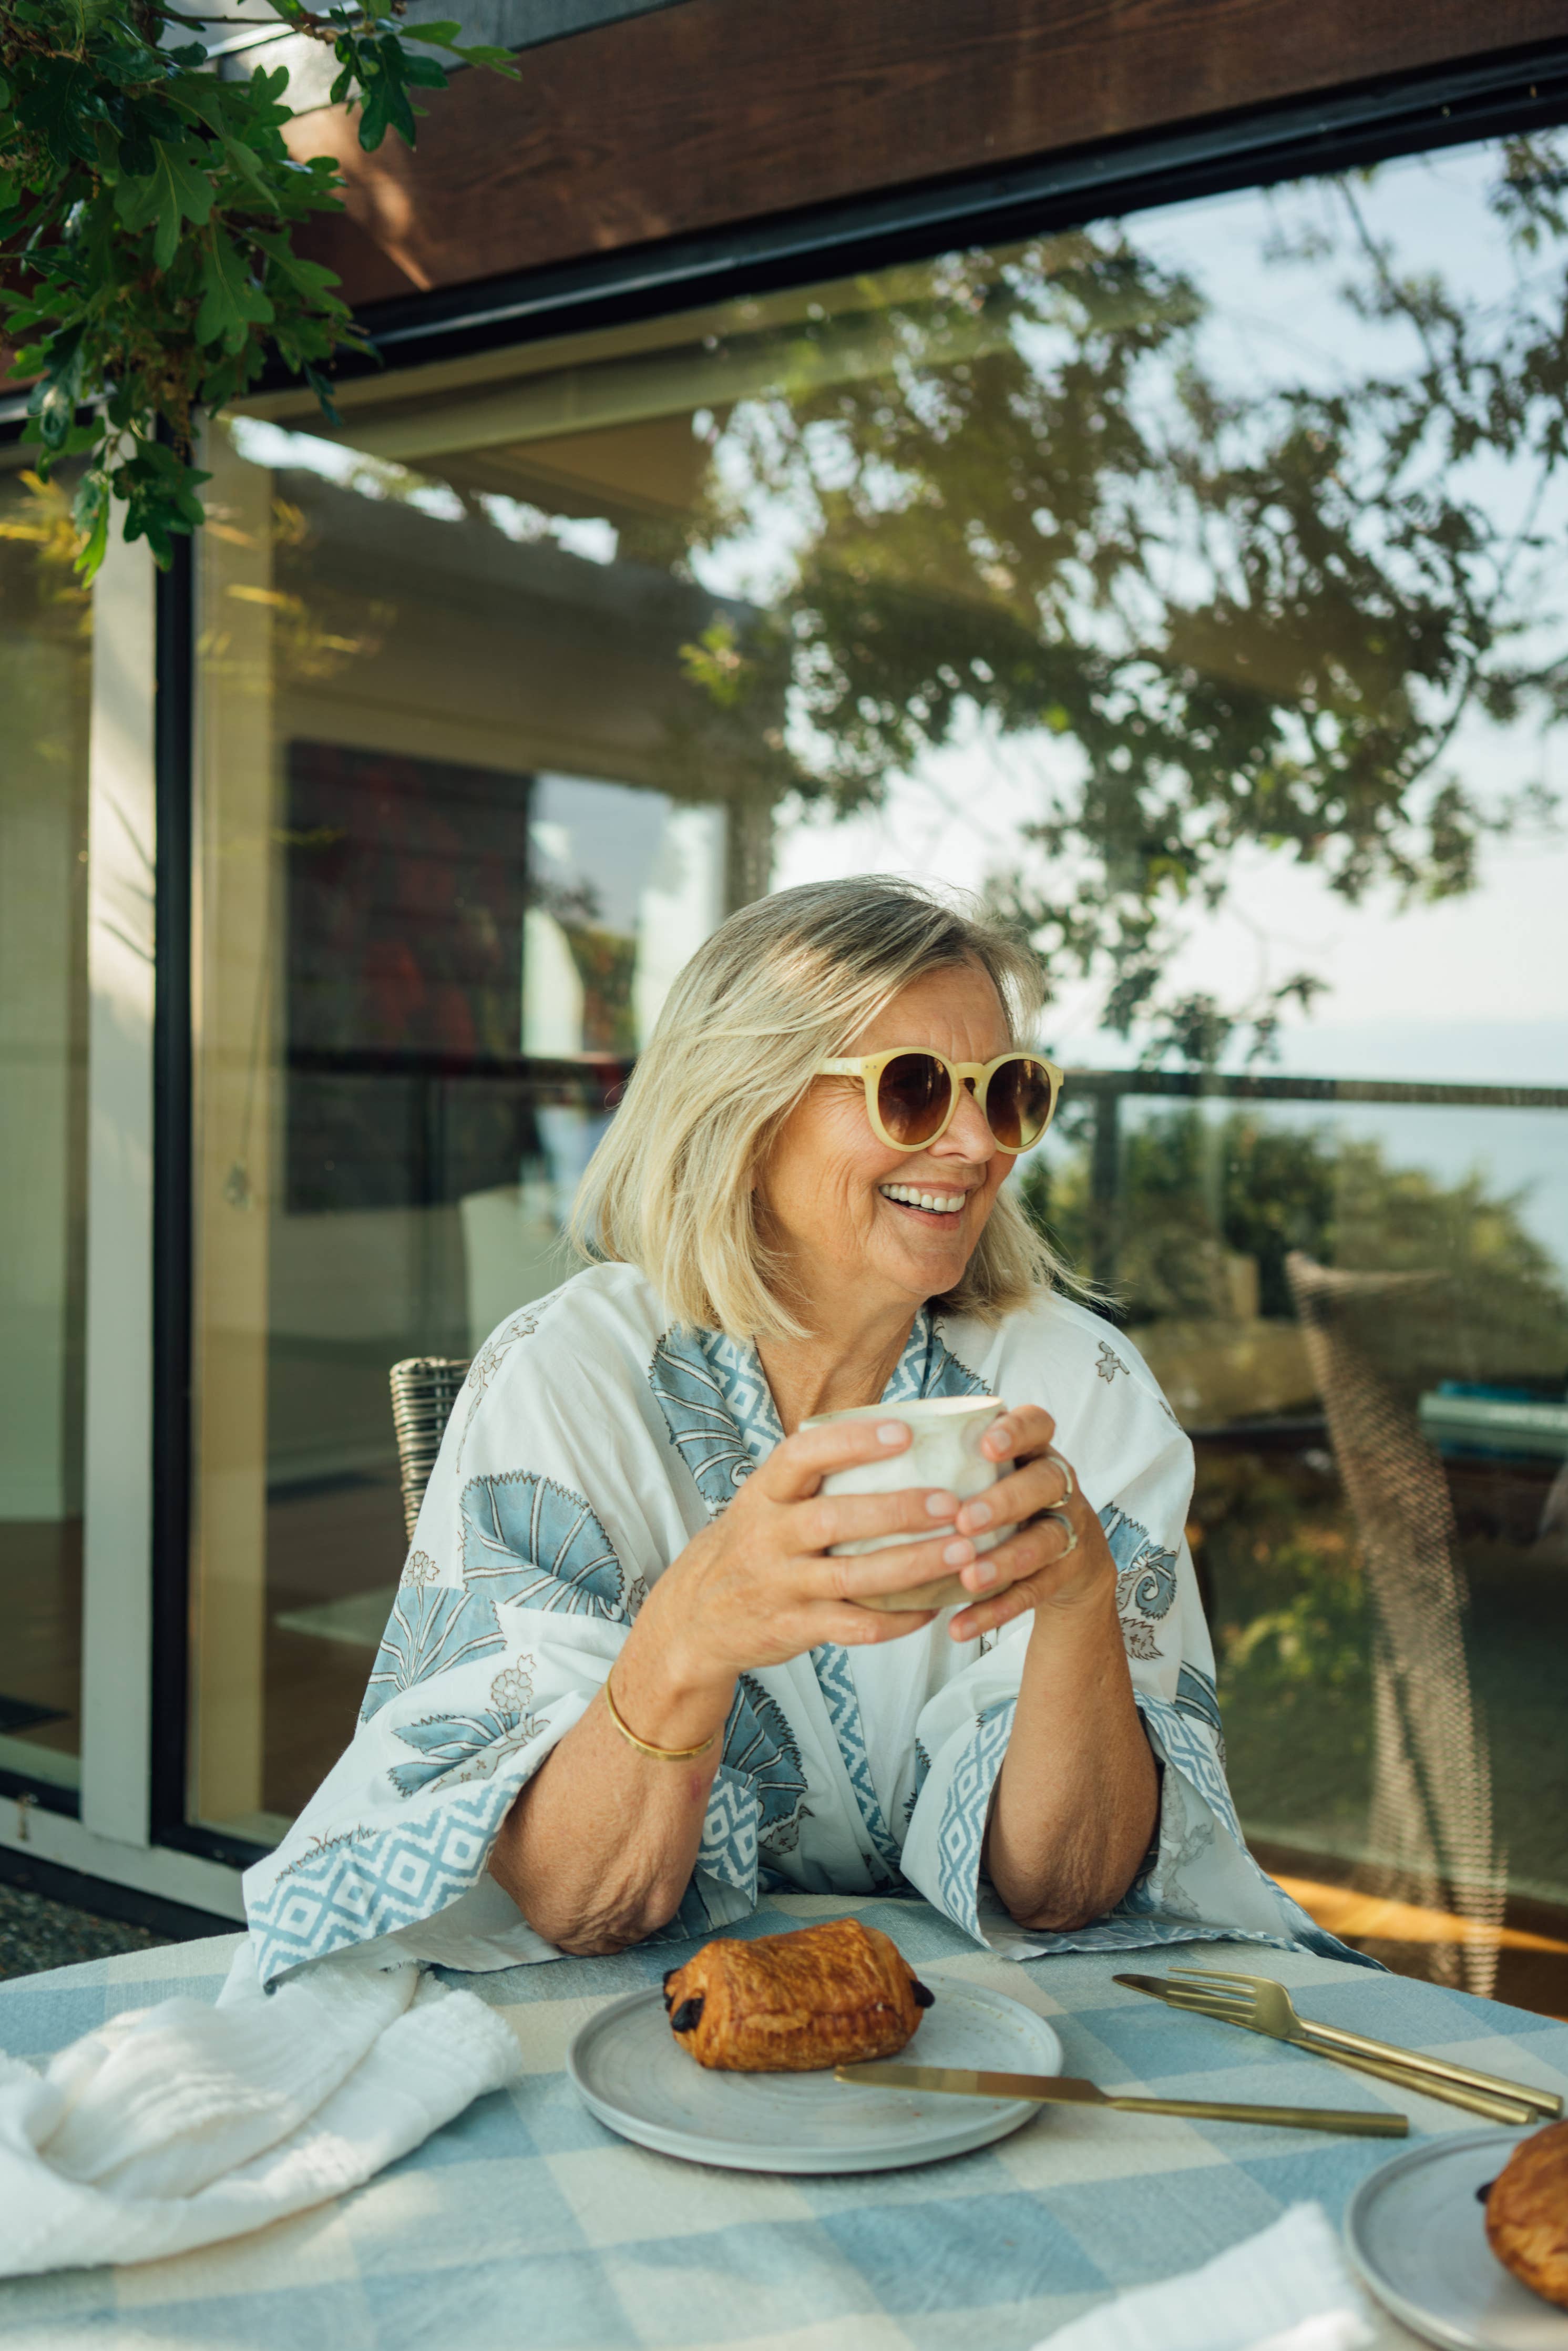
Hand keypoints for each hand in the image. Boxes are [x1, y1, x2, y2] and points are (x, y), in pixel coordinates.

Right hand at [638, 1417, 981, 1695]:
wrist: (694, 1619)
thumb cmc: (750, 1546)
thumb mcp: (763, 1502)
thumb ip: (812, 1476)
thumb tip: (898, 1433)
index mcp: (764, 1495)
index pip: (802, 1456)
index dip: (852, 1442)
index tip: (903, 1431)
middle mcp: (769, 1538)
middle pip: (835, 1520)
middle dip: (898, 1510)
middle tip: (952, 1503)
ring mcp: (781, 1586)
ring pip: (853, 1577)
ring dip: (913, 1565)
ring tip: (963, 1553)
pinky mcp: (795, 1628)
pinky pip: (854, 1627)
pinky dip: (897, 1619)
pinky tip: (933, 1606)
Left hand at [943, 1404, 1110, 1643]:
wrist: (1069, 1560)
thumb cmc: (1003, 1504)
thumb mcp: (987, 1476)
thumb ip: (946, 1464)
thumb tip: (857, 1457)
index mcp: (1033, 1451)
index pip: (1037, 1423)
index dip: (1017, 1431)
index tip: (986, 1444)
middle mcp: (1057, 1485)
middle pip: (1045, 1482)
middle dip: (1005, 1500)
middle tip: (964, 1520)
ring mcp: (1068, 1529)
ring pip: (1046, 1541)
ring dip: (1005, 1560)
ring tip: (968, 1577)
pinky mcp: (1066, 1573)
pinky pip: (1034, 1592)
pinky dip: (997, 1609)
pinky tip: (961, 1626)